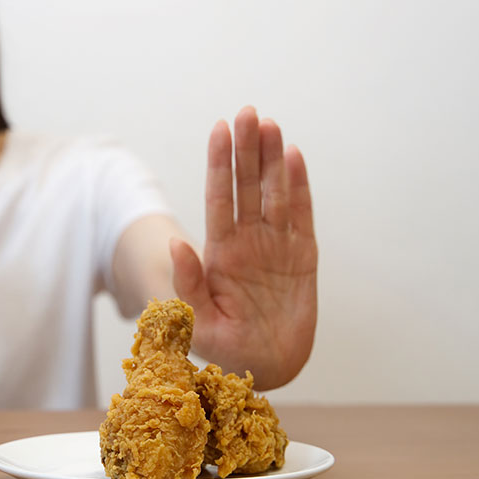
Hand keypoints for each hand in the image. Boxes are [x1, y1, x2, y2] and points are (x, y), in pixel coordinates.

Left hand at [170, 106, 316, 389]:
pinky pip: (302, 214)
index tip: (218, 129)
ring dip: (271, 158)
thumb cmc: (226, 346)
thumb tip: (174, 242)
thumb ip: (187, 284)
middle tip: (246, 112)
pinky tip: (293, 155)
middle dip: (245, 149)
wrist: (267, 366)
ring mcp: (276, 244)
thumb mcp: (197, 321)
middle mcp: (247, 240)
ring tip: (268, 124)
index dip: (219, 163)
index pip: (218, 197)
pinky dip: (299, 185)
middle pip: (246, 185)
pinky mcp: (303, 254)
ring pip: (274, 192)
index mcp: (220, 252)